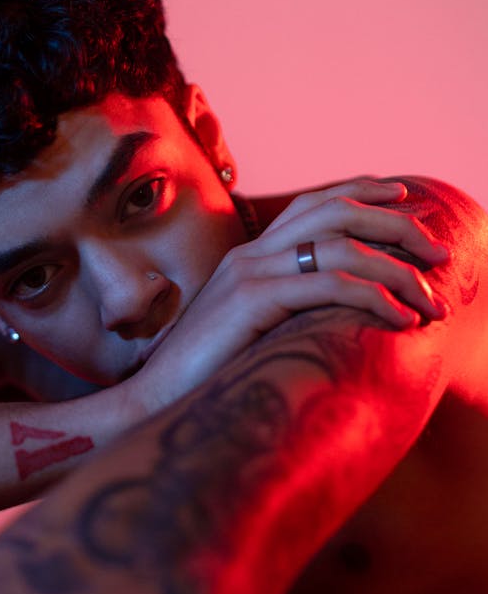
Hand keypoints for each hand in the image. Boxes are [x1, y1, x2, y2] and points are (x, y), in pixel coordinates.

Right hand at [129, 178, 449, 412]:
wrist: (154, 401)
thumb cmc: (205, 378)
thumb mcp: (249, 333)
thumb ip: (283, 312)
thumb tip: (332, 318)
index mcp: (250, 256)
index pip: (315, 203)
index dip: (362, 192)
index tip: (405, 199)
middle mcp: (250, 254)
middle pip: (336, 211)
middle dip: (396, 225)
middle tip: (437, 252)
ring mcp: (249, 274)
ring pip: (341, 245)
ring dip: (397, 271)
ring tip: (430, 302)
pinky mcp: (252, 301)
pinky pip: (331, 285)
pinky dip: (376, 298)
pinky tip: (401, 320)